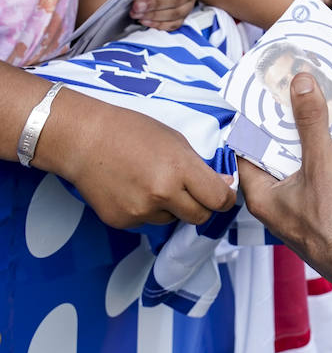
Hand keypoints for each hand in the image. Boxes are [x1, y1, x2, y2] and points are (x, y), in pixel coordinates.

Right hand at [38, 91, 236, 229]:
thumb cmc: (130, 131)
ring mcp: (141, 211)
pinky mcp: (123, 222)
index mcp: (179, 168)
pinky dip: (146, 209)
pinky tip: (133, 188)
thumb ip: (199, 166)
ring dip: (171, 206)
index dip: (226, 198)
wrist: (85, 140)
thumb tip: (223, 185)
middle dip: (202, 205)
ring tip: (152, 181)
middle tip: (192, 190)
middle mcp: (162, 194)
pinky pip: (147, 221)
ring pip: (172, 219)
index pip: (218, 199)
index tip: (225, 194)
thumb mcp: (174, 139)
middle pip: (200, 217)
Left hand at [238, 72, 331, 290]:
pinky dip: (328, 158)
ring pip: (300, 165)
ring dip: (313, 141)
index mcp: (261, 195)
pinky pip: (319, 178)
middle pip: (277, 154)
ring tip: (326, 110)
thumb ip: (311, 123)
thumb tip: (300, 82)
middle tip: (303, 95)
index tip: (272, 92)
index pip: (249, 148)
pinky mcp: (321, 214)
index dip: (259, 119)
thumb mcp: (321, 164)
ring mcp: (298, 210)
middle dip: (292, 125)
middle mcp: (276, 203)